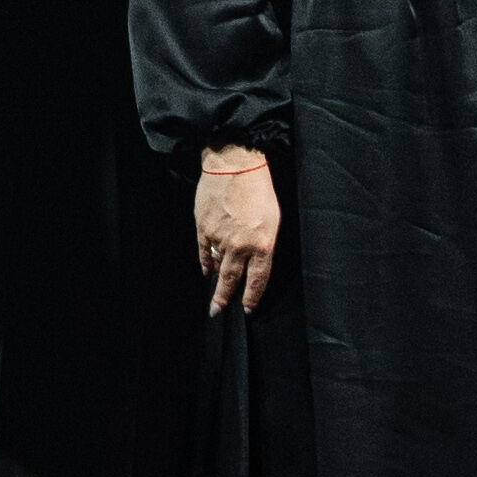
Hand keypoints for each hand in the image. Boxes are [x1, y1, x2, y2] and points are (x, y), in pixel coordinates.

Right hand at [192, 148, 280, 313]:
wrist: (235, 164)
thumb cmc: (259, 190)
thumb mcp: (273, 220)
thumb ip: (264, 245)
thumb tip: (252, 262)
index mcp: (262, 244)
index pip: (257, 280)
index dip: (251, 297)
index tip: (247, 310)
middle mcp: (240, 245)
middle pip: (232, 279)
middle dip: (226, 298)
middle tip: (218, 312)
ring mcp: (219, 237)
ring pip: (217, 266)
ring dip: (216, 281)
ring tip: (215, 296)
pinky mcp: (204, 228)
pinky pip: (204, 252)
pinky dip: (205, 262)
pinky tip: (206, 270)